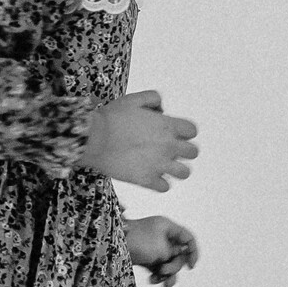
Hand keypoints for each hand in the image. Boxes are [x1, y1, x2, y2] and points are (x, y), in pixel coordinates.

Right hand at [79, 90, 197, 191]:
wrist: (94, 138)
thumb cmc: (112, 117)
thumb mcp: (133, 99)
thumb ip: (153, 99)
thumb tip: (161, 110)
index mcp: (168, 126)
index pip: (192, 131)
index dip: (184, 131)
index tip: (173, 133)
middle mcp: (168, 146)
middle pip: (193, 153)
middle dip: (184, 151)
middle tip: (169, 150)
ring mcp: (159, 165)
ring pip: (184, 173)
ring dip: (176, 170)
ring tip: (163, 166)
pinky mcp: (147, 180)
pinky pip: (164, 187)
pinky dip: (159, 183)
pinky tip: (150, 176)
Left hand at [126, 215, 198, 286]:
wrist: (112, 248)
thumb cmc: (137, 243)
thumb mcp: (161, 248)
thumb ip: (175, 254)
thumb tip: (181, 259)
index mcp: (167, 227)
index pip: (188, 238)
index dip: (193, 252)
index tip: (190, 267)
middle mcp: (162, 237)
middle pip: (179, 255)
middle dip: (174, 266)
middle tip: (163, 270)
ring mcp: (154, 248)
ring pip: (169, 263)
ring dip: (167, 274)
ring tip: (157, 278)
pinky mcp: (146, 258)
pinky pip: (159, 269)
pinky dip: (158, 276)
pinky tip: (153, 280)